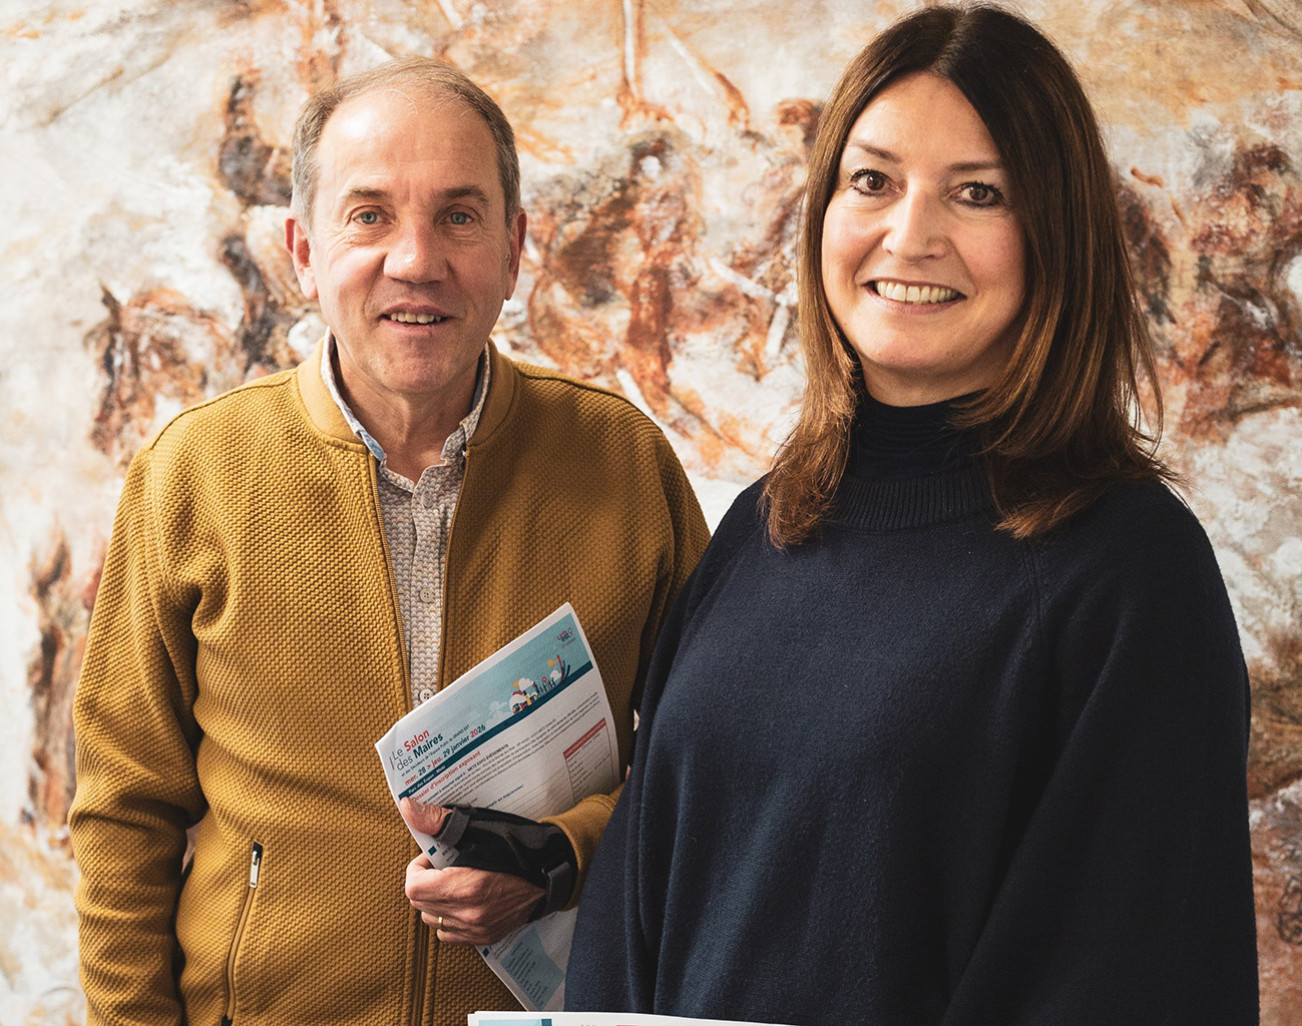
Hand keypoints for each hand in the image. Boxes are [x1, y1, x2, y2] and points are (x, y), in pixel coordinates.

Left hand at [400, 798, 544, 944]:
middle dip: (424, 883)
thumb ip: (440, 822)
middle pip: (420, 904)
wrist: (554, 871)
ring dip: (434, 901)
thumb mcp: (479, 828)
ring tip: (453, 882)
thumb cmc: (518, 847)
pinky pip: (450, 934)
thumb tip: (409, 809)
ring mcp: (477, 929)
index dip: (417, 868)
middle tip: (443, 865)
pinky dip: (449, 918)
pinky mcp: (486, 937)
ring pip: (432, 921)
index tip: (432, 856)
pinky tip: (463, 900)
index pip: (414, 888)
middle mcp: (469, 914)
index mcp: (465, 887)